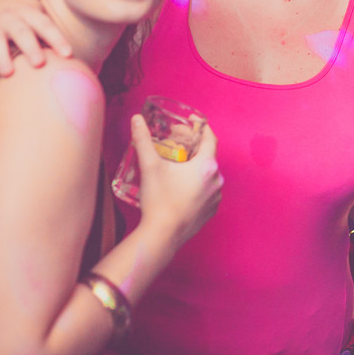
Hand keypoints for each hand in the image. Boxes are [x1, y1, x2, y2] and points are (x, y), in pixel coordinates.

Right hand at [0, 0, 71, 76]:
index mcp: (29, 12)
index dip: (57, 39)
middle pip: (20, 31)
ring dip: (1, 56)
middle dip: (29, 47)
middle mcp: (10, 18)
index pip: (45, 25)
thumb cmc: (23, 14)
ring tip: (8, 73)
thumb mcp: (37, 14)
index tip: (68, 54)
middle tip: (39, 63)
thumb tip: (70, 60)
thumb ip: (49, 34)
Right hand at [133, 116, 222, 246]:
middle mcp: (216, 181)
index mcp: (206, 166)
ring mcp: (215, 198)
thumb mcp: (150, 166)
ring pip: (208, 174)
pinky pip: (207, 191)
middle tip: (178, 143)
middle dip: (194, 147)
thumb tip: (136, 119)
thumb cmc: (159, 199)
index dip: (202, 127)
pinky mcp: (210, 211)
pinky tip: (183, 185)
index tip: (192, 121)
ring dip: (196, 167)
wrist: (162, 235)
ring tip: (179, 165)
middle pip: (208, 156)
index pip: (210, 138)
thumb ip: (143, 140)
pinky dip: (198, 184)